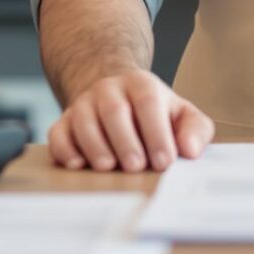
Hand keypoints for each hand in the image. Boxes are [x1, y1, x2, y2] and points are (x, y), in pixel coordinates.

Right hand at [48, 70, 214, 172]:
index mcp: (141, 85)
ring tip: (108, 168)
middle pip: (114, 112)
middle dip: (126, 141)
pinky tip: (76, 164)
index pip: (148, 103)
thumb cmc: (153, 112)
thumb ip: (195, 129)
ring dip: (95, 146)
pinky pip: (58, 132)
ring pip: (84, 121)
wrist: (115, 95)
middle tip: (136, 167)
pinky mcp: (64, 122)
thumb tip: (190, 150)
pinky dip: (65, 149)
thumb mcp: (181, 114)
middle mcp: (110, 91)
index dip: (156, 132)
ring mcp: (84, 105)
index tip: (165, 161)